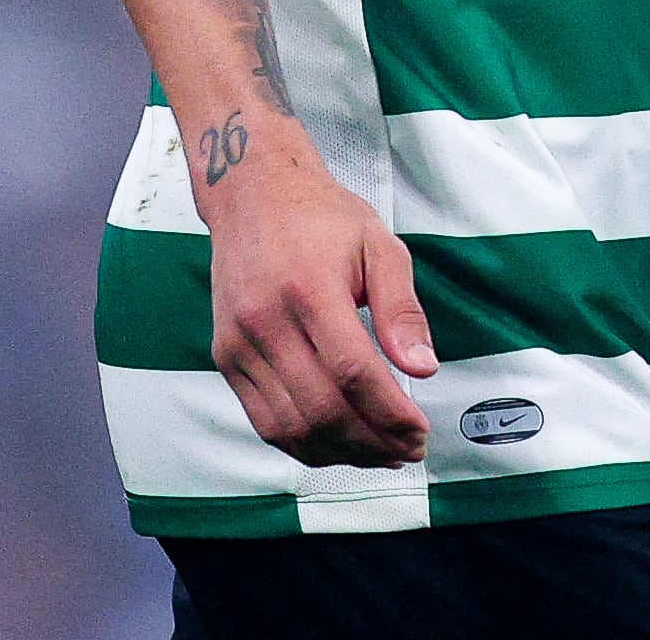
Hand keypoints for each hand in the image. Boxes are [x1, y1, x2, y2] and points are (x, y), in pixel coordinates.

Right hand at [201, 135, 439, 464]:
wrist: (251, 195)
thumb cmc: (320, 217)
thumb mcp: (378, 245)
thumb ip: (401, 309)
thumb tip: (423, 369)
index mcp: (308, 287)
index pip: (352, 373)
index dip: (390, 414)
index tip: (420, 432)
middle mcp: (265, 320)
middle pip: (321, 409)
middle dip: (373, 443)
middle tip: (408, 450)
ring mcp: (238, 343)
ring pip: (290, 427)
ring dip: (341, 453)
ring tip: (380, 453)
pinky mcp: (225, 357)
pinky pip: (263, 421)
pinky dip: (304, 445)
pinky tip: (339, 444)